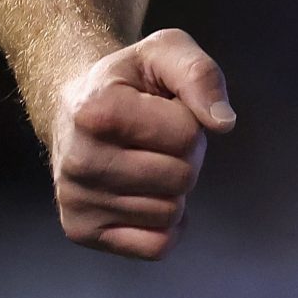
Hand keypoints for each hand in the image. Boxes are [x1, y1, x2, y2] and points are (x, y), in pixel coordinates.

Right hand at [51, 27, 235, 260]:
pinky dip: (163, 225)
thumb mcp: (165, 51)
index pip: (187, 135)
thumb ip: (200, 74)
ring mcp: (76, 200)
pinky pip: (155, 246)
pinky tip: (143, 194)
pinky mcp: (81, 230)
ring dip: (171, 188)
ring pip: (170, 213)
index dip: (188, 120)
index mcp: (96, 111)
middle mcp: (79, 160)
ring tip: (143, 160)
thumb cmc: (128, 80)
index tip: (162, 108)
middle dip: (184, 156)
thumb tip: (223, 122)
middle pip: (182, 178)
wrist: (74, 106)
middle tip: (155, 138)